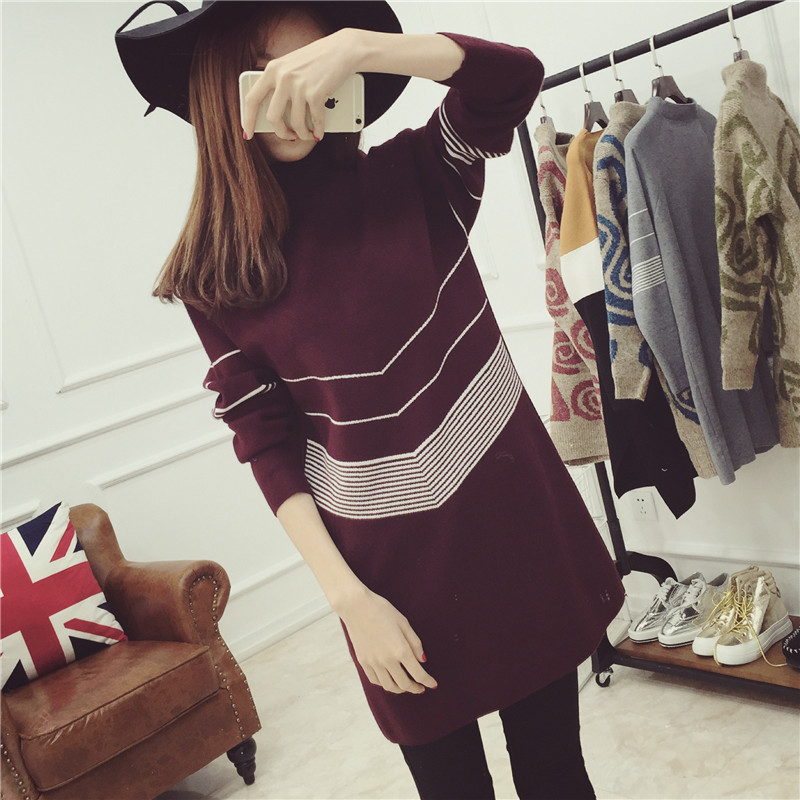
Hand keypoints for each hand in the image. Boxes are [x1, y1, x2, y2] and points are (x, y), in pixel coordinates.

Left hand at [241, 27, 360, 141]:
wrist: (343, 49)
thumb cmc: (318, 59)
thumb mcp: (291, 66)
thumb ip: (280, 84)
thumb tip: (275, 113)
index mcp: (272, 69)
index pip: (252, 99)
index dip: (248, 119)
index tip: (249, 132)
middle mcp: (283, 77)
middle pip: (272, 118)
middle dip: (281, 132)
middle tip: (288, 136)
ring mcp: (299, 86)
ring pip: (295, 124)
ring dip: (302, 134)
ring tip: (307, 135)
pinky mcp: (316, 94)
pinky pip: (315, 121)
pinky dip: (318, 131)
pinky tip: (319, 133)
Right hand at [337, 587, 437, 694]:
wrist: (355, 606)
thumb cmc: (382, 610)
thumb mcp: (404, 622)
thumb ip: (415, 643)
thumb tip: (423, 661)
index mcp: (400, 649)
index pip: (418, 674)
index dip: (428, 682)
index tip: (433, 685)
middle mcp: (387, 660)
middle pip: (404, 684)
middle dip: (415, 688)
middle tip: (420, 687)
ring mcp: (373, 662)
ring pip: (389, 686)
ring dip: (400, 689)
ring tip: (406, 686)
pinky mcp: (363, 661)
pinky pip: (375, 680)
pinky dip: (385, 684)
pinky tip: (389, 679)